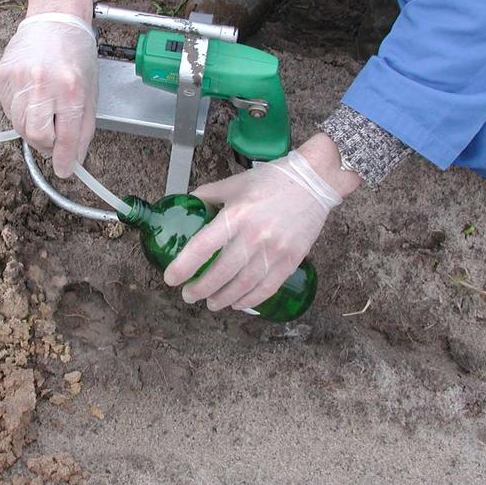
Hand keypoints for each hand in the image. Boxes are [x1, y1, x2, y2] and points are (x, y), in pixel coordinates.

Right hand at [0, 13, 97, 177]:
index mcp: (70, 88)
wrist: (54, 21)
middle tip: (54, 137)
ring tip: (45, 110)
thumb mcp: (89, 92)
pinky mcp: (2, 76)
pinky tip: (32, 96)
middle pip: (37, 136)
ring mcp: (18, 79)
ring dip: (33, 128)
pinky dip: (21, 112)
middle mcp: (42, 83)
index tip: (64, 170)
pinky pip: (9, 110)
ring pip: (20, 126)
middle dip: (47, 144)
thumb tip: (73, 160)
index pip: (66, 136)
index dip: (65, 158)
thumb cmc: (76, 55)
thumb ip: (83, 129)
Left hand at [163, 149, 343, 311]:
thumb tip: (189, 206)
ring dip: (223, 298)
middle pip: (221, 272)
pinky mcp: (291, 260)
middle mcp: (254, 235)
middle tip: (189, 295)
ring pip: (243, 284)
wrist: (314, 181)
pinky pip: (267, 287)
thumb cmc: (273, 180)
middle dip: (201, 288)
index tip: (171, 279)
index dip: (183, 266)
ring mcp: (274, 250)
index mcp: (236, 214)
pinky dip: (250, 300)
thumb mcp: (234, 183)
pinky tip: (238, 303)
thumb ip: (209, 196)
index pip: (202, 246)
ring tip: (211, 303)